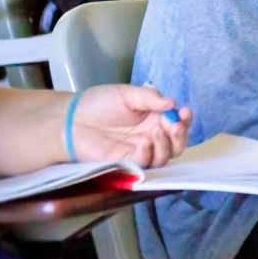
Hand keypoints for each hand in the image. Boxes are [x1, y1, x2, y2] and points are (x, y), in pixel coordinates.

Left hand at [70, 84, 191, 167]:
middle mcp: (151, 137)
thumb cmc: (98, 104)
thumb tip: (172, 103)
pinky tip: (145, 141)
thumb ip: (150, 98)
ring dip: (166, 146)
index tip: (185, 111)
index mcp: (154, 119)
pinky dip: (149, 154)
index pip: (177, 123)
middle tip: (176, 125)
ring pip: (164, 158)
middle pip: (176, 144)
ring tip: (156, 132)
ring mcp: (140, 152)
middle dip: (181, 135)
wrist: (73, 119)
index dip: (184, 119)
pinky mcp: (127, 164)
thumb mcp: (127, 94)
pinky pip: (145, 164)